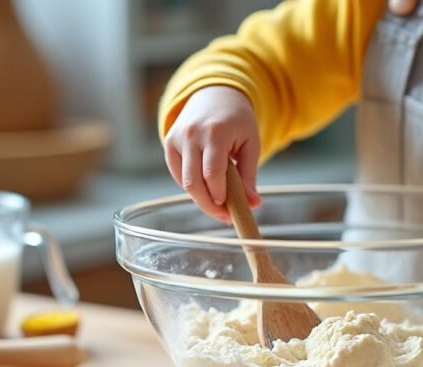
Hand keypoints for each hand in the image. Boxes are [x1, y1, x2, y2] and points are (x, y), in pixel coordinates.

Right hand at [163, 86, 261, 221]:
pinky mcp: (169, 142)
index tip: (229, 210)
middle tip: (223, 216)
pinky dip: (191, 185)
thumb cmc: (237, 120)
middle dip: (208, 205)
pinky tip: (205, 186)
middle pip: (193, 182)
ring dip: (200, 197)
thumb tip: (253, 205)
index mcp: (215, 132)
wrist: (215, 93)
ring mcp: (177, 138)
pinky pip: (178, 174)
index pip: (212, 174)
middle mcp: (191, 134)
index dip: (219, 196)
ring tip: (217, 203)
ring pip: (183, 181)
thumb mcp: (250, 143)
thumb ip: (250, 175)